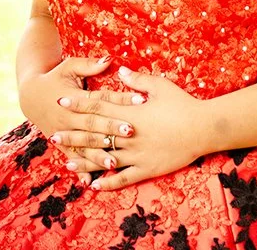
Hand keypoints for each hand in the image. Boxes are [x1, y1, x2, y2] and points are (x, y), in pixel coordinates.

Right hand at [19, 55, 145, 184]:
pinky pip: (72, 157)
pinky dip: (80, 169)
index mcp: (74, 97)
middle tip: (131, 131)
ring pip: (82, 145)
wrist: (31, 95)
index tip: (140, 100)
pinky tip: (90, 180)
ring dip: (97, 154)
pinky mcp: (61, 144)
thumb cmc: (56, 77)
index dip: (120, 99)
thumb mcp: (70, 66)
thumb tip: (109, 59)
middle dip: (111, 128)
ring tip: (113, 162)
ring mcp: (63, 133)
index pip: (101, 99)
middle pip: (93, 124)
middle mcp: (68, 117)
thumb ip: (89, 65)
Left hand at [50, 66, 207, 191]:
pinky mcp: (146, 169)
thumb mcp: (161, 86)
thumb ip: (137, 80)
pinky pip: (123, 178)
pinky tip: (95, 185)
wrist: (203, 128)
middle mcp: (130, 135)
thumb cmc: (183, 104)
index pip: (99, 107)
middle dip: (74, 134)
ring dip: (85, 161)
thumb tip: (118, 71)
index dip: (80, 103)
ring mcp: (137, 154)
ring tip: (67, 163)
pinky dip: (108, 182)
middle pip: (96, 134)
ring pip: (104, 159)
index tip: (63, 101)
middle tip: (53, 134)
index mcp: (131, 113)